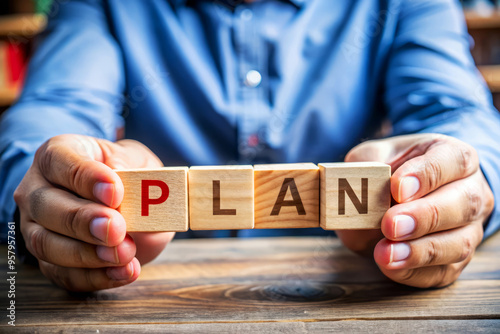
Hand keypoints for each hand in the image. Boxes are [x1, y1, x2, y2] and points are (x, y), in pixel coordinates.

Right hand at [14, 134, 173, 290]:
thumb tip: (119, 172)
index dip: (87, 178)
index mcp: (58, 155)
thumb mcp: (136, 160)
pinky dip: (95, 277)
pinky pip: (63, 274)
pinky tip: (124, 272)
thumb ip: (130, 164)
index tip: (115, 193)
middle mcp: (38, 190)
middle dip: (83, 221)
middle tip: (117, 229)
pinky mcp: (49, 260)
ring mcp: (38, 227)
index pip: (61, 162)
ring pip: (46, 244)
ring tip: (125, 254)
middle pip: (47, 206)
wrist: (130, 204)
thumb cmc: (128, 175)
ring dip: (87, 254)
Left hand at [336, 134, 493, 287]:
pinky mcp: (455, 260)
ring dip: (420, 252)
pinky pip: (442, 272)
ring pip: (458, 244)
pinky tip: (390, 266)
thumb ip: (365, 168)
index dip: (426, 175)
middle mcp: (471, 192)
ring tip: (386, 254)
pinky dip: (414, 272)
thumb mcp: (374, 158)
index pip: (452, 160)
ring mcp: (468, 229)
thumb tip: (354, 193)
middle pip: (463, 204)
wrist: (399, 199)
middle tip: (390, 224)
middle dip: (424, 217)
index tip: (398, 187)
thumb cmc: (389, 172)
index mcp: (454, 158)